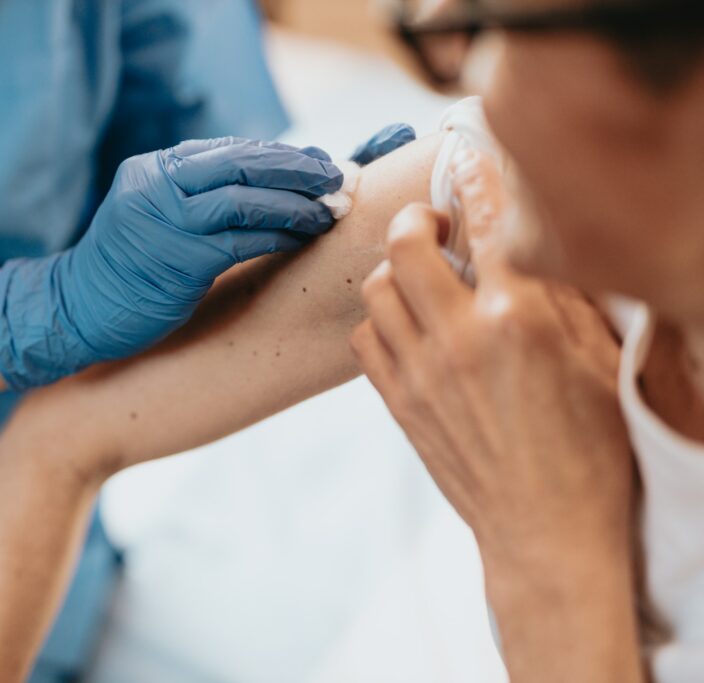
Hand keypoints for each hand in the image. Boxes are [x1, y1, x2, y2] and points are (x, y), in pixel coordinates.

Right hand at [0, 137, 342, 390]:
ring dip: (297, 204)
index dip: (281, 155)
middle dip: (298, 169)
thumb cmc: (128, 270)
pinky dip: (279, 236)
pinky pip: (241, 241)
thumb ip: (198, 197)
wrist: (78, 310)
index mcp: (154, 170)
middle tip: (337, 177)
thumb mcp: (155, 217)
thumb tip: (271, 185)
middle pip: (243, 164)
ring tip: (330, 210)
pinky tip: (304, 237)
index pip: (230, 151)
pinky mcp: (178, 260)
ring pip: (246, 200)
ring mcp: (165, 222)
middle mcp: (158, 186)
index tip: (318, 163)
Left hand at [350, 151, 634, 573]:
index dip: (475, 177)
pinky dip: (380, 319)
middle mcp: (458, 337)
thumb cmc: (590, 452)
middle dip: (416, 217)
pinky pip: (364, 339)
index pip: (487, 221)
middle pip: (405, 244)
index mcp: (518, 318)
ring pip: (375, 289)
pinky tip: (407, 324)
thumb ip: (563, 295)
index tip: (469, 159)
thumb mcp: (599, 363)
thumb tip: (532, 241)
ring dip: (395, 269)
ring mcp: (420, 373)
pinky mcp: (399, 403)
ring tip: (421, 274)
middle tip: (436, 223)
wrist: (545, 532)